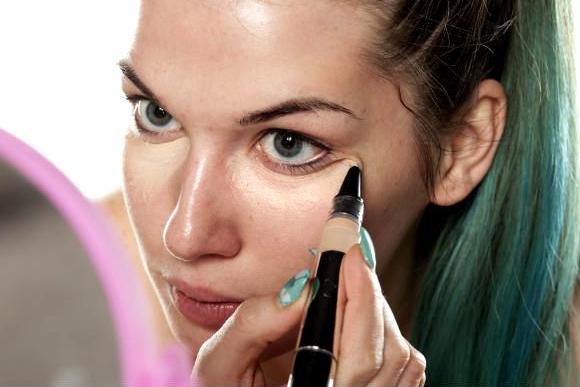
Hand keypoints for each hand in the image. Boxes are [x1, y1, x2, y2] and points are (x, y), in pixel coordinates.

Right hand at [191, 238, 426, 386]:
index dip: (360, 297)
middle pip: (388, 351)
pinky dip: (390, 335)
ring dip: (379, 312)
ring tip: (350, 284)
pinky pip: (406, 372)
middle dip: (370, 293)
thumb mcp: (220, 365)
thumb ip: (251, 327)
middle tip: (350, 253)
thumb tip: (299, 287)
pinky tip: (360, 315)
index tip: (349, 253)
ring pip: (402, 358)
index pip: (360, 355)